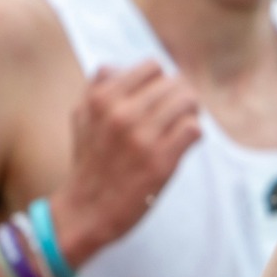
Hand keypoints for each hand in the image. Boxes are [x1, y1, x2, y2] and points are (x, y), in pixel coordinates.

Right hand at [49, 63, 200, 265]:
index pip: (153, 67)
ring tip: (181, 126)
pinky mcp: (161, 161)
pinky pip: (194, 129)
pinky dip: (193, 135)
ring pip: (188, 102)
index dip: (161, 81)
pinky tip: (182, 144)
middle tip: (175, 115)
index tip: (159, 98)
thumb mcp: (82, 117)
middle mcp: (121, 114)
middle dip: (179, 97)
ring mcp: (142, 138)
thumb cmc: (90, 161)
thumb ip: (98, 87)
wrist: (87, 210)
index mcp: (102, 99)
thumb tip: (119, 66)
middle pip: (175, 84)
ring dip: (190, 113)